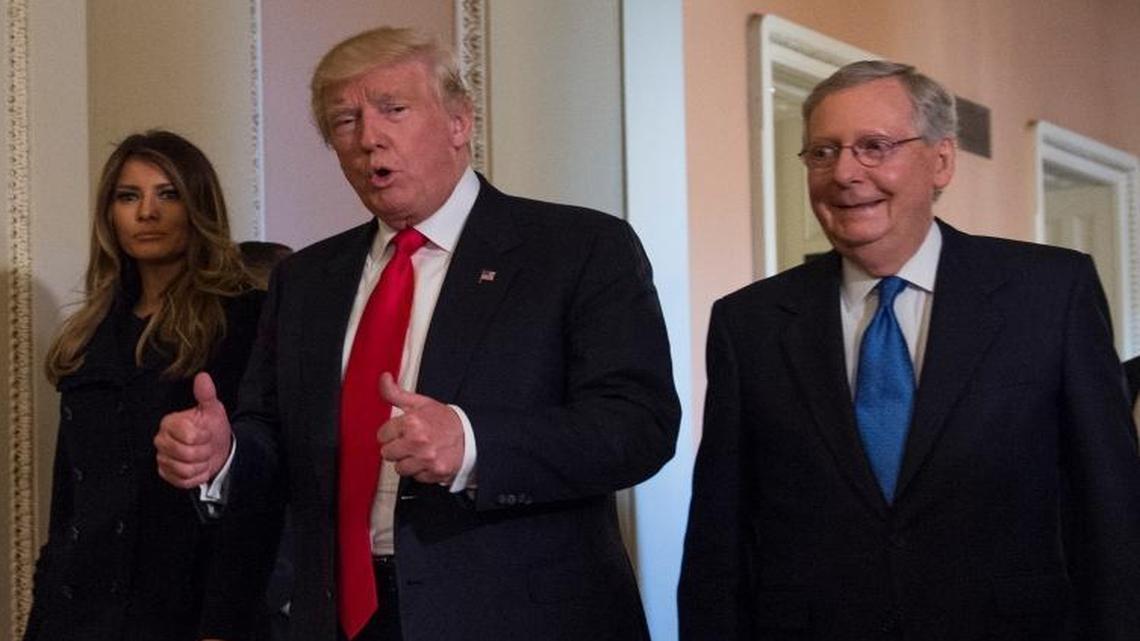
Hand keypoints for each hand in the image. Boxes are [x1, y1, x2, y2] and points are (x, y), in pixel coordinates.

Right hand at [155, 372, 232, 487]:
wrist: (217, 449)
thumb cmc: (212, 428)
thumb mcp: (213, 410)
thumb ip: (206, 394)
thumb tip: (203, 377)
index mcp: (170, 423)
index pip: (188, 435)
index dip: (203, 436)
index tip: (207, 433)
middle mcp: (161, 440)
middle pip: (185, 454)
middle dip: (204, 452)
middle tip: (207, 446)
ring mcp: (162, 458)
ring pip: (184, 469)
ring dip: (201, 465)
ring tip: (203, 456)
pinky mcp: (166, 473)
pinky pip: (183, 481)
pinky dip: (197, 476)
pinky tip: (199, 466)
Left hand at [377, 372, 463, 483]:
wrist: (472, 435)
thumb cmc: (445, 420)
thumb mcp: (420, 403)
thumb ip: (396, 392)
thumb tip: (384, 378)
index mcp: (412, 422)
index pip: (382, 435)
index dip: (391, 433)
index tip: (400, 432)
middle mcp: (418, 441)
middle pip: (387, 453)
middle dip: (397, 448)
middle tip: (410, 442)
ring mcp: (426, 458)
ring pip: (400, 468)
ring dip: (408, 462)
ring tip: (420, 452)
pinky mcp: (435, 472)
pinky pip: (416, 477)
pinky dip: (422, 471)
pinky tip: (429, 460)